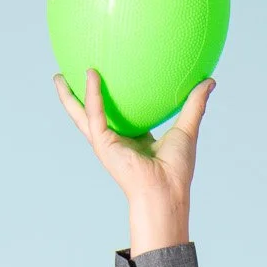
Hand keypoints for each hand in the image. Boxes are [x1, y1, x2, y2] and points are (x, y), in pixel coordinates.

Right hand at [52, 66, 214, 214]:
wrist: (166, 191)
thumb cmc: (177, 170)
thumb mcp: (187, 129)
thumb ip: (194, 104)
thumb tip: (209, 80)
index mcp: (133, 140)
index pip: (118, 116)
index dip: (112, 99)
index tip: (108, 80)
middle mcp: (117, 142)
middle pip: (91, 115)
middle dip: (78, 97)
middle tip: (67, 76)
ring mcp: (107, 144)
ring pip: (81, 116)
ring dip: (67, 97)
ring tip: (58, 77)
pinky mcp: (103, 145)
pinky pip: (95, 115)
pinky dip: (92, 95)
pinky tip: (91, 74)